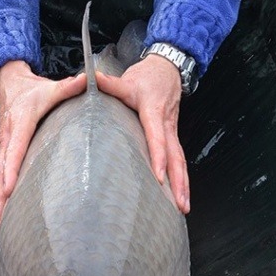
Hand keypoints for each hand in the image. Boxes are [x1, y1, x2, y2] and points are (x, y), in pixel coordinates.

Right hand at [0, 61, 85, 230]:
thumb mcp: (51, 87)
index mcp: (19, 123)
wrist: (9, 83)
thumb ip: (69, 86)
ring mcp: (3, 145)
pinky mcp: (4, 151)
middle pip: (0, 170)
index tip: (8, 188)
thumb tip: (88, 80)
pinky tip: (1, 213)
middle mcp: (8, 137)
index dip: (11, 169)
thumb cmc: (32, 90)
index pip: (15, 148)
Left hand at [95, 56, 189, 214]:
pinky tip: (180, 193)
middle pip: (176, 156)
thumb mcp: (128, 80)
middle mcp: (167, 125)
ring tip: (183, 206)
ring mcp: (172, 131)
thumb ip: (110, 84)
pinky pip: (179, 158)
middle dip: (179, 181)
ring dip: (183, 184)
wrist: (168, 69)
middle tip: (180, 204)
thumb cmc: (148, 78)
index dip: (158, 157)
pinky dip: (181, 177)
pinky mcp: (172, 135)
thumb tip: (91, 79)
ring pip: (181, 160)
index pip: (157, 137)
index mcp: (154, 112)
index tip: (158, 177)